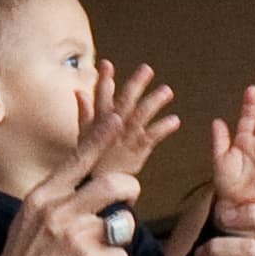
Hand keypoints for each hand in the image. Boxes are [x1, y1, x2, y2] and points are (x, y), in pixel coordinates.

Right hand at [0, 111, 140, 255]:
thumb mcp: (29, 219)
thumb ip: (55, 200)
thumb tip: (84, 186)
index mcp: (43, 196)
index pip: (77, 160)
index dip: (100, 137)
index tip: (115, 119)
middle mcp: (59, 210)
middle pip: (115, 185)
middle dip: (131, 192)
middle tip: (127, 202)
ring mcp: (75, 236)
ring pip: (123, 223)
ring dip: (121, 237)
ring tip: (104, 249)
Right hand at [88, 60, 179, 176]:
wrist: (97, 191)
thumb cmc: (92, 162)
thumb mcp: (84, 136)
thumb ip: (85, 112)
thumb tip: (79, 91)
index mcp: (99, 123)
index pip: (101, 98)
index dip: (104, 80)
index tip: (107, 63)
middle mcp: (112, 129)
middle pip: (123, 103)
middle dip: (134, 85)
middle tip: (147, 69)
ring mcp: (125, 140)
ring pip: (139, 117)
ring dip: (153, 102)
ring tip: (167, 91)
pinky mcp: (137, 153)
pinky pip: (151, 138)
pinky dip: (163, 128)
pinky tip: (175, 120)